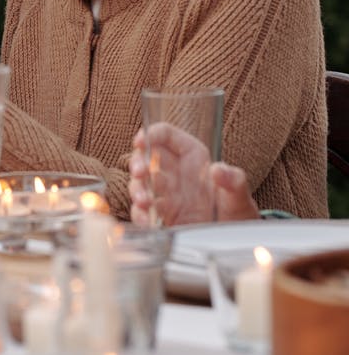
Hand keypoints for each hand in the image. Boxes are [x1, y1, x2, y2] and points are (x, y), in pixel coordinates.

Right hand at [129, 123, 257, 224]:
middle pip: (146, 157)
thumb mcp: (240, 197)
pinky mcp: (159, 215)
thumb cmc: (238, 214)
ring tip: (146, 202)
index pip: (166, 136)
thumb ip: (234, 180)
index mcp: (192, 158)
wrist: (235, 245)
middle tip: (141, 173)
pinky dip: (141, 215)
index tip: (141, 142)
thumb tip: (217, 170)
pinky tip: (148, 221)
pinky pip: (141, 211)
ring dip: (138, 190)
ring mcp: (165, 194)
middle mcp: (175, 173)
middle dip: (138, 163)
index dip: (151, 134)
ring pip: (140, 183)